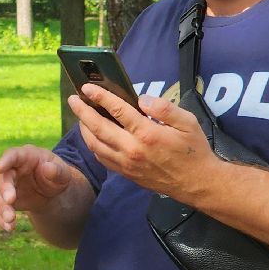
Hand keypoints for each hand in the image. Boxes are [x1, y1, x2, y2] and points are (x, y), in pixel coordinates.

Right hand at [0, 145, 75, 231]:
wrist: (50, 190)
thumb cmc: (56, 175)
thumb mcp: (62, 173)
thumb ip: (58, 170)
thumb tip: (48, 168)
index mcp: (25, 156)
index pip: (13, 155)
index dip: (5, 161)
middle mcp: (11, 169)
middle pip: (2, 177)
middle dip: (4, 189)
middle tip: (11, 201)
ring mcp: (5, 184)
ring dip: (1, 207)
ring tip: (11, 221)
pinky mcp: (2, 199)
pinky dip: (0, 218)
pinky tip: (8, 228)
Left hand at [69, 85, 222, 201]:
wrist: (196, 182)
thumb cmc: (193, 150)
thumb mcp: (188, 122)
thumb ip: (164, 108)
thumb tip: (141, 100)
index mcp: (147, 133)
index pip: (117, 110)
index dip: (100, 96)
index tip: (87, 87)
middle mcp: (132, 149)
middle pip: (98, 127)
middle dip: (82, 111)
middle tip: (72, 99)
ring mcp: (126, 163)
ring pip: (95, 144)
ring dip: (83, 128)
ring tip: (79, 115)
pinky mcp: (125, 173)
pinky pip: (101, 157)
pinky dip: (92, 144)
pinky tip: (92, 135)